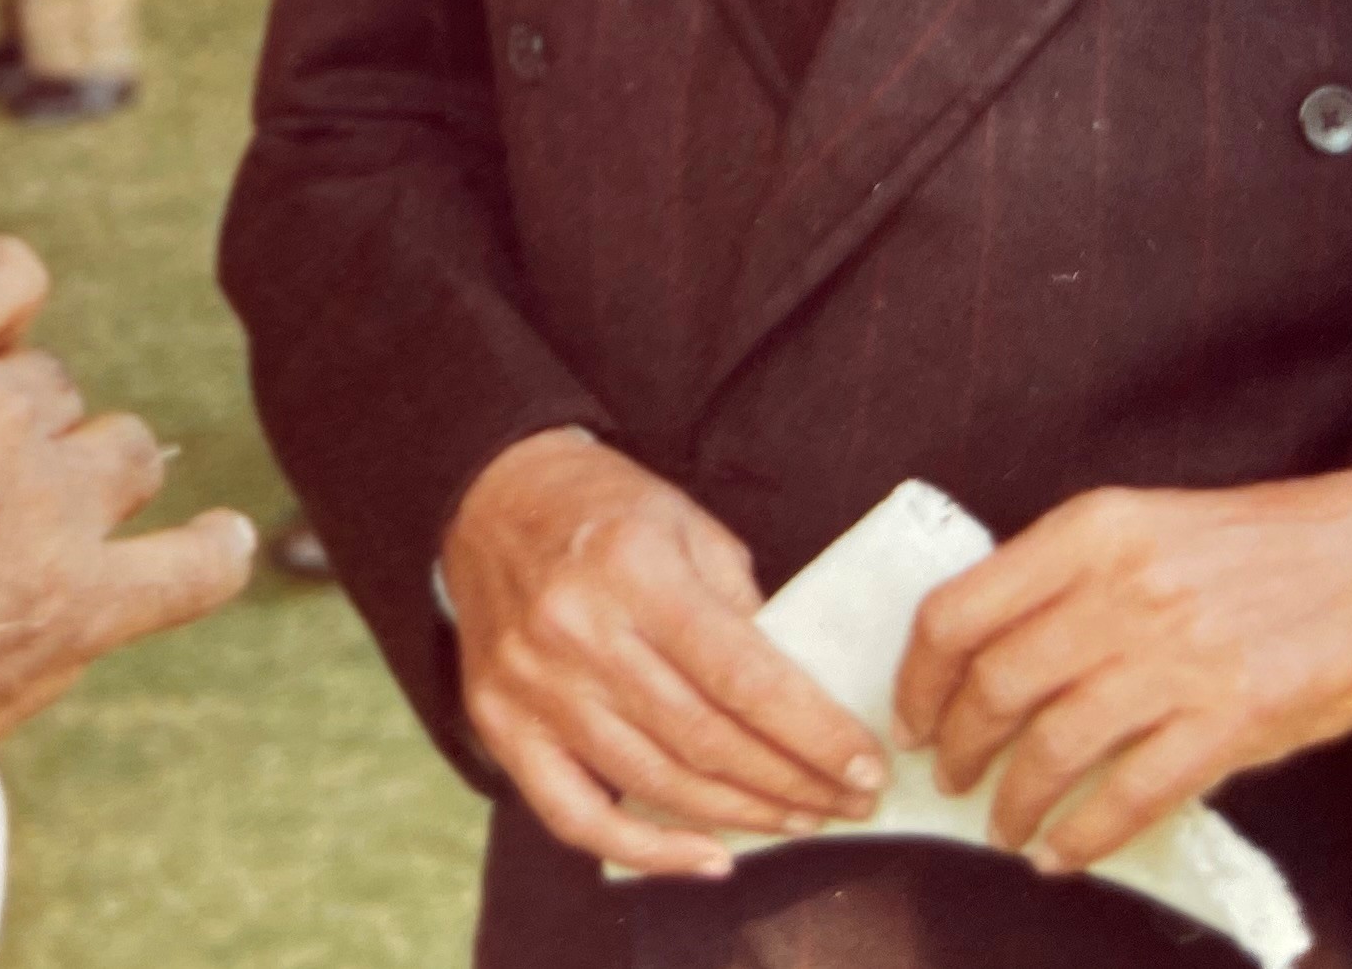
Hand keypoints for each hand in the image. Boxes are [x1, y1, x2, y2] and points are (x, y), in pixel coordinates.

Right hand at [0, 237, 252, 735]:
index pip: (2, 271)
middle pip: (52, 381)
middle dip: (21, 418)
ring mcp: (50, 504)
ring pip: (124, 450)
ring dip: (98, 473)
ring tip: (62, 507)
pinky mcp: (87, 604)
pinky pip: (193, 567)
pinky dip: (213, 553)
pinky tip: (224, 541)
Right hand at [444, 430, 886, 878]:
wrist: (486, 495)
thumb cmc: (600, 507)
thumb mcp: (686, 523)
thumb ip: (740, 605)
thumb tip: (797, 696)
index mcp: (633, 570)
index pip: (742, 677)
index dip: (814, 733)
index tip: (866, 768)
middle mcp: (578, 632)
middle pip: (706, 738)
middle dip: (794, 782)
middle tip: (849, 802)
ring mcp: (534, 685)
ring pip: (656, 782)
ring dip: (743, 815)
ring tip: (801, 819)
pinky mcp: (501, 723)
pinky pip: (575, 815)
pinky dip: (647, 850)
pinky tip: (709, 857)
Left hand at [892, 470, 1351, 871]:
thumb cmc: (1248, 547)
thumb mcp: (1137, 525)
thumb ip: (1061, 576)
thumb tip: (984, 649)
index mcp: (1087, 535)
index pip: (959, 613)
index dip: (918, 680)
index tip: (910, 717)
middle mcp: (1121, 594)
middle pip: (996, 685)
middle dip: (958, 744)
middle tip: (949, 774)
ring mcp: (1175, 661)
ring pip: (1054, 745)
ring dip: (1014, 799)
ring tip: (1002, 825)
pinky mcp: (1229, 722)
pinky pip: (1132, 793)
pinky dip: (1085, 833)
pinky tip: (1063, 852)